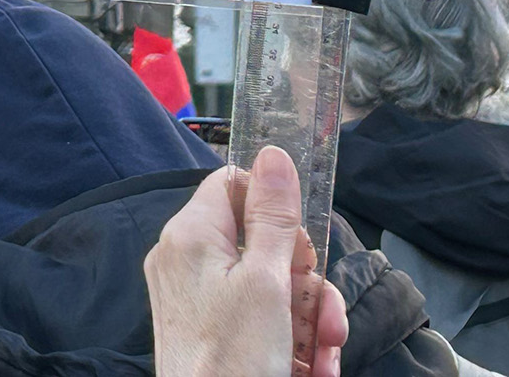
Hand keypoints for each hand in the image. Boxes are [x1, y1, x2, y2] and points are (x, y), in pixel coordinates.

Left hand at [144, 147, 349, 376]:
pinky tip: (309, 369)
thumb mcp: (267, 281)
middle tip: (323, 315)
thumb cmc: (233, 359)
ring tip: (322, 355)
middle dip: (305, 281)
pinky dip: (288, 342)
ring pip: (267, 286)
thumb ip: (274, 217)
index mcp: (191, 234)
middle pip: (260, 242)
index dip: (274, 206)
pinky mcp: (207, 329)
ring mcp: (194, 297)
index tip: (301, 245)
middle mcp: (185, 259)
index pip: (233, 184)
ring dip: (309, 320)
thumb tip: (275, 154)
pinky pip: (255, 319)